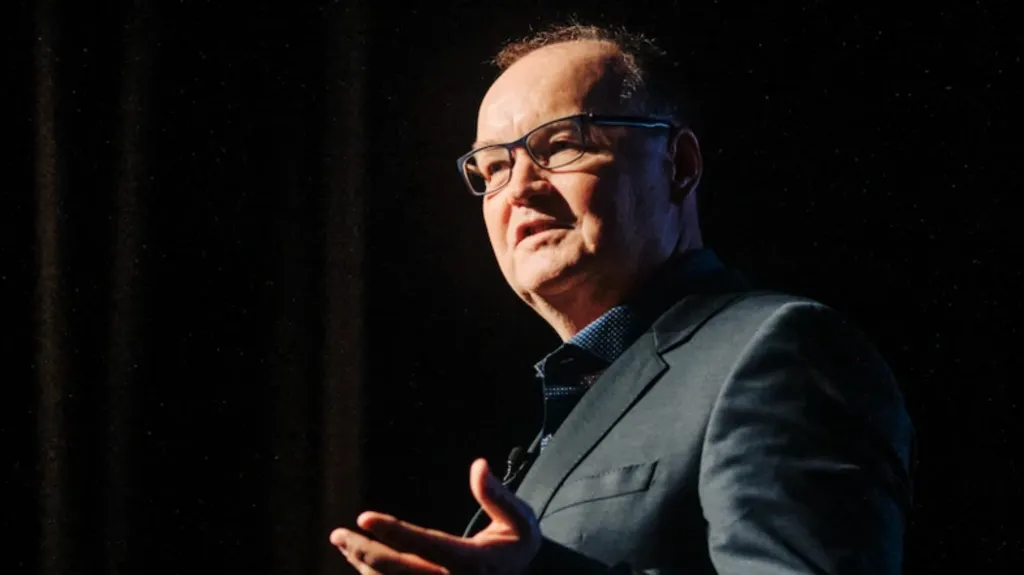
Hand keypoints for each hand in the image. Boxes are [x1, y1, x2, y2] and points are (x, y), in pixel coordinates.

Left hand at [330, 458, 540, 574]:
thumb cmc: (517, 544)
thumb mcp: (519, 520)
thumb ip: (498, 496)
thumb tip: (478, 465)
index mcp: (473, 562)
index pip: (426, 545)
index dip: (394, 531)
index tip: (364, 517)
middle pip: (399, 570)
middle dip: (364, 551)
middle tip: (339, 533)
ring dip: (363, 564)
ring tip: (343, 542)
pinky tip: (359, 558)